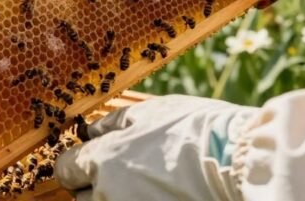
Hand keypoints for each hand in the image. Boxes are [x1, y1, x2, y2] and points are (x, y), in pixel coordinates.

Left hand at [55, 95, 254, 200]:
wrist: (239, 163)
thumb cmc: (196, 131)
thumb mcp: (151, 113)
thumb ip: (113, 123)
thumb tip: (91, 130)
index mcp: (103, 161)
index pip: (65, 168)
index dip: (75, 162)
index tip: (87, 159)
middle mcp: (108, 195)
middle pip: (81, 197)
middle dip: (93, 185)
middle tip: (120, 174)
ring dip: (110, 199)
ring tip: (141, 186)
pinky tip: (155, 194)